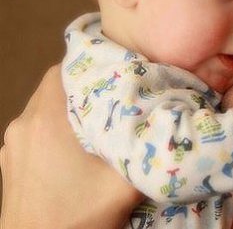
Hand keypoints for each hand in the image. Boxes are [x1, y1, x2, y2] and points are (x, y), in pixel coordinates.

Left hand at [0, 65, 142, 228]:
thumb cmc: (77, 219)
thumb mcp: (124, 185)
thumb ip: (147, 149)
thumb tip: (171, 121)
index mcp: (47, 121)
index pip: (65, 68)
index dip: (93, 64)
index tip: (118, 70)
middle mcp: (23, 125)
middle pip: (55, 86)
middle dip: (86, 87)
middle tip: (117, 95)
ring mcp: (11, 146)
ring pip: (43, 108)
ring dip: (70, 108)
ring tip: (101, 121)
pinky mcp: (9, 163)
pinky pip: (33, 129)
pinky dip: (55, 128)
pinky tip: (78, 148)